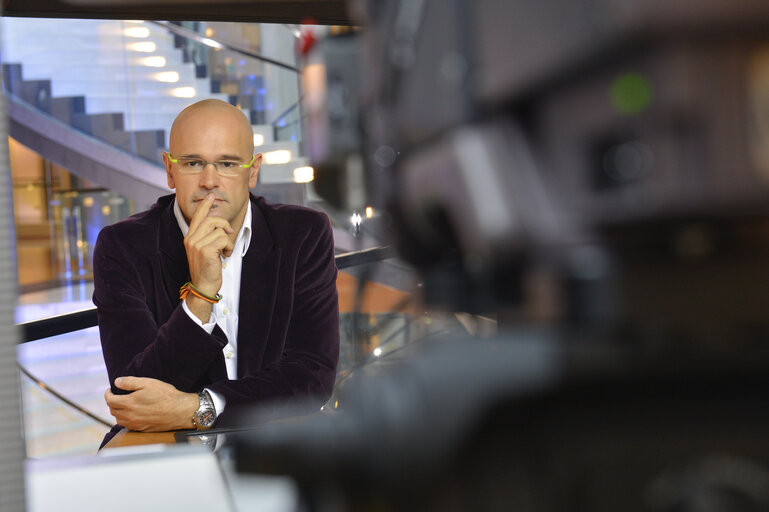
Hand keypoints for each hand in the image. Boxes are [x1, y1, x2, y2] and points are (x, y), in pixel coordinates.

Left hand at [105, 376, 198, 431]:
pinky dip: (125, 419)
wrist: (180, 411)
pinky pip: (127, 425)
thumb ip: (130, 382)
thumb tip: (117, 382)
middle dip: (112, 403)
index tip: (110, 390)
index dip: (107, 394)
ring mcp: (135, 424)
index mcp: (129, 403)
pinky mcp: (141, 429)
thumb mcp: (148, 383)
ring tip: (123, 405)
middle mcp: (129, 416)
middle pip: (112, 411)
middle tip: (116, 396)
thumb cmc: (166, 396)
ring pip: (118, 420)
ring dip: (118, 412)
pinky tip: (132, 414)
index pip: (109, 400)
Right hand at [183, 194, 233, 320]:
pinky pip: (223, 239)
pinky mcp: (205, 251)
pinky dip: (228, 246)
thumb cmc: (206, 269)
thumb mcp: (204, 250)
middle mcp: (191, 239)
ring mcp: (197, 244)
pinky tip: (226, 255)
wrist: (203, 286)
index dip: (205, 205)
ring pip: (219, 230)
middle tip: (229, 232)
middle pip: (211, 219)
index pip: (197, 216)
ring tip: (225, 250)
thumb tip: (219, 225)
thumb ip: (207, 237)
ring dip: (228, 240)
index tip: (211, 196)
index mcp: (190, 237)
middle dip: (224, 224)